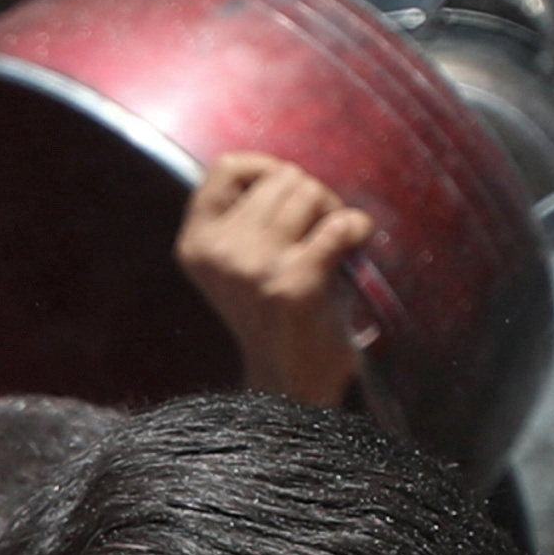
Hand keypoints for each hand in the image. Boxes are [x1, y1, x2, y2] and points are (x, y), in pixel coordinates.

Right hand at [177, 152, 373, 408]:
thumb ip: (247, 215)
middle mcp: (217, 253)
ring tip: (331, 247)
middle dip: (311, 196)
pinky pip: (340, 224)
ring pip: (309, 192)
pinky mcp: (293, 283)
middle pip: (280, 176)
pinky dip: (357, 230)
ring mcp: (252, 268)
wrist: (291, 387)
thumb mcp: (242, 261)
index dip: (266, 169)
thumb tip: (287, 167)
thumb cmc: (277, 315)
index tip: (287, 195)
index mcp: (196, 245)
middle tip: (318, 233)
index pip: (227, 167)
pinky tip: (355, 250)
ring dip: (332, 212)